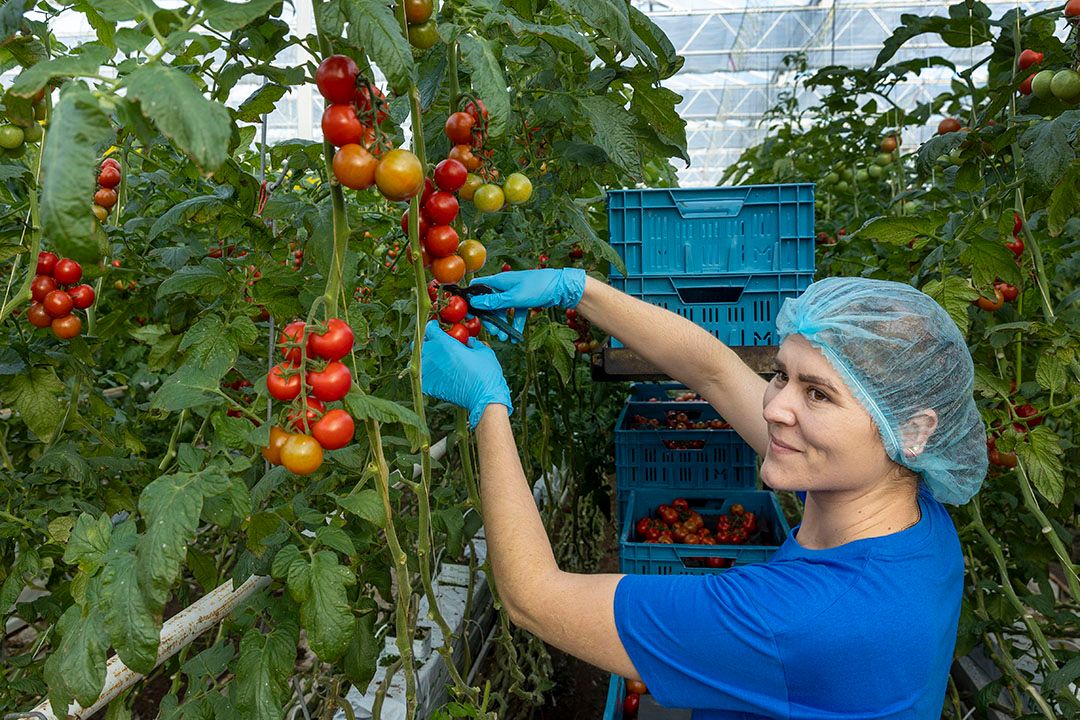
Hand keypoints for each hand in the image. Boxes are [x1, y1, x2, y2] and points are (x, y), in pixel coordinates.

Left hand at [421, 320, 512, 428]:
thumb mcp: (484, 351)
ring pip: (416, 361)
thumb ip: (473, 343)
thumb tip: (468, 341)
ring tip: (432, 360)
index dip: (433, 327)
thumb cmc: (487, 373)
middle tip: (434, 344)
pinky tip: (432, 374)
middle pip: (419, 344)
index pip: (430, 329)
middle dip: (425, 341)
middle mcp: (434, 356)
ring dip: (422, 358)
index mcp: (446, 344)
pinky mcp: (430, 387)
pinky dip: (424, 375)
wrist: (484, 398)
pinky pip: (420, 377)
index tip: (437, 328)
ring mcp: (430, 372)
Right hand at [466, 269, 585, 341]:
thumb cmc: (538, 287)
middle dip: (490, 319)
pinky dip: (515, 323)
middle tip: (493, 332)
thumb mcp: (514, 298)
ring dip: (502, 324)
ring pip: (502, 310)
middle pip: (490, 303)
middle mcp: (504, 286)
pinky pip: (514, 313)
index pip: (477, 287)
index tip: (470, 314)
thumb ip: (494, 302)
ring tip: (505, 338)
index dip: (471, 299)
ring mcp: (514, 293)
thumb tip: (474, 303)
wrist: (561, 287)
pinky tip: (516, 336)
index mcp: (499, 281)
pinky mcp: (523, 300)